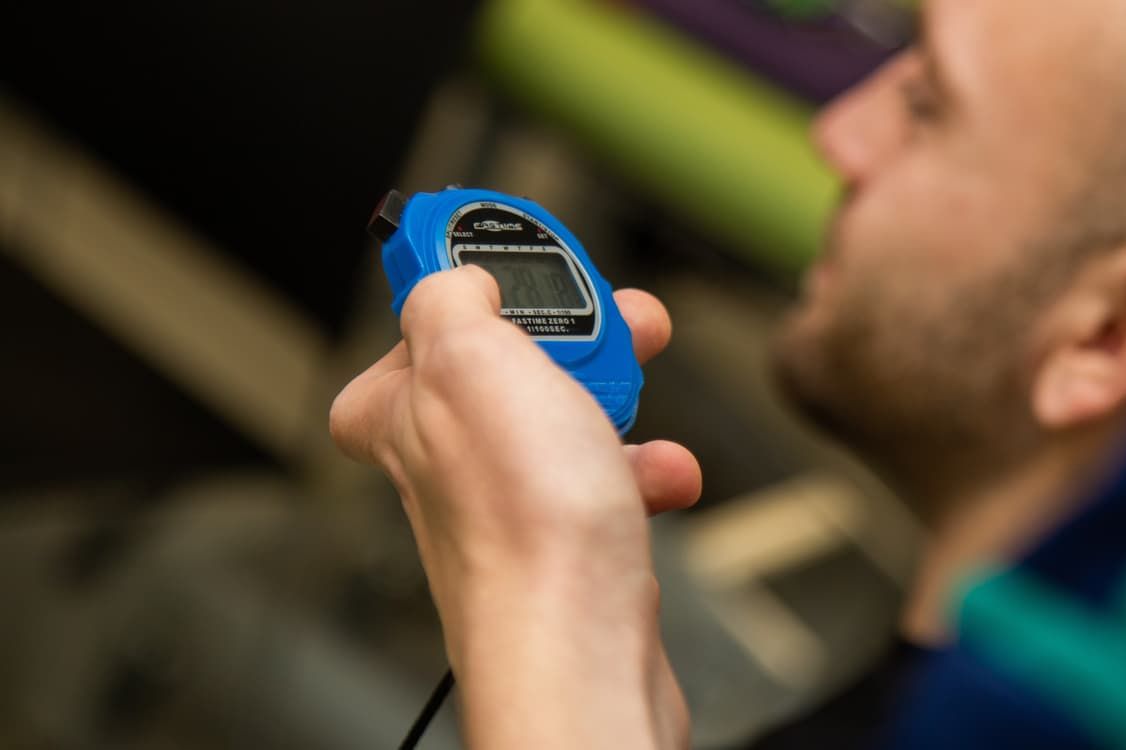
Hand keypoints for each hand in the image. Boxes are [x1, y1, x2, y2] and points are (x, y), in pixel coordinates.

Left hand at [330, 266, 697, 748]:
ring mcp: (510, 507)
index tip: (520, 262)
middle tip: (617, 322)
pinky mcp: (568, 548)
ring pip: (567, 423)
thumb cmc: (521, 522)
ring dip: (620, 403)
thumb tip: (456, 279)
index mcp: (404, 410)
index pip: (413, 325)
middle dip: (575, 337)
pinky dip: (645, 472)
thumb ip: (449, 299)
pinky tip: (664, 475)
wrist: (580, 644)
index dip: (471, 286)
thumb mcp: (468, 358)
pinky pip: (609, 487)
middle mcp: (448, 462)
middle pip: (509, 365)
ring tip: (641, 397)